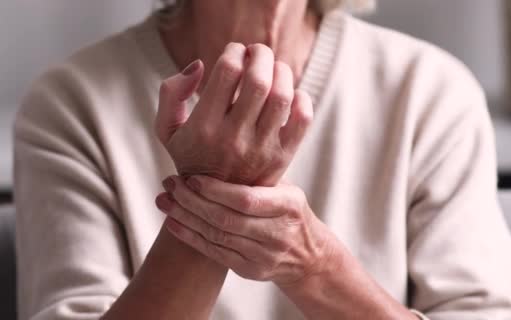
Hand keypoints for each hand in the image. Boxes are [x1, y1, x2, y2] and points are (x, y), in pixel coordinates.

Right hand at [155, 43, 312, 185]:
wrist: (216, 205)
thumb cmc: (192, 158)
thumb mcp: (167, 130)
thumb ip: (171, 93)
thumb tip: (199, 66)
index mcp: (204, 127)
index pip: (227, 72)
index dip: (234, 51)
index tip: (235, 51)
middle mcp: (234, 139)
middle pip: (258, 80)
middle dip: (261, 55)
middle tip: (258, 52)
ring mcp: (261, 150)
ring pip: (281, 96)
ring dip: (282, 71)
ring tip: (274, 68)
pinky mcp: (282, 158)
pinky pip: (302, 120)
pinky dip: (302, 99)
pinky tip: (289, 93)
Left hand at [155, 175, 343, 285]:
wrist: (309, 255)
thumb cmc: (290, 212)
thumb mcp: (286, 188)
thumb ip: (259, 174)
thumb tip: (227, 138)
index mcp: (288, 205)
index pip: (246, 199)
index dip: (215, 190)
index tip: (192, 177)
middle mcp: (278, 233)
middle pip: (226, 218)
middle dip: (193, 201)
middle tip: (171, 184)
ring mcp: (264, 255)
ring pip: (216, 236)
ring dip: (185, 217)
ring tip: (164, 200)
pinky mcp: (251, 271)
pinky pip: (215, 253)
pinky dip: (190, 237)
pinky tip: (173, 222)